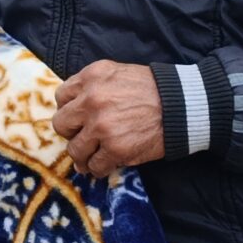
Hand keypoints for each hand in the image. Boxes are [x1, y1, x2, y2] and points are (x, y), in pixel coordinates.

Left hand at [51, 59, 165, 176]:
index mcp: (91, 77)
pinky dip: (98, 168)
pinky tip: (104, 165)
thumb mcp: (116, 73)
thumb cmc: (152, 89)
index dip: (69, 110)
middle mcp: (91, 100)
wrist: (181, 106)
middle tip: (84, 137)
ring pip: (75, 150)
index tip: (78, 118)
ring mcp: (101, 126)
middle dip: (72, 132)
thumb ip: (92, 85)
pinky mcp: (115, 149)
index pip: (61, 98)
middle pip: (62, 124)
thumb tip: (73, 106)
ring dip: (83, 155)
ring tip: (91, 157)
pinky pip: (94, 166)